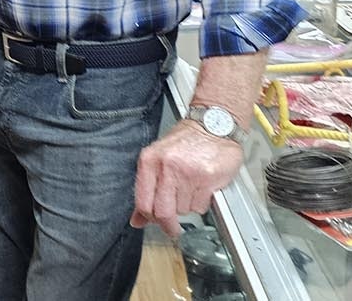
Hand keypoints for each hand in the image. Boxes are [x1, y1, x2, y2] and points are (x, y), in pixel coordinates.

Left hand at [129, 120, 243, 237]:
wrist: (213, 124)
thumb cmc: (187, 141)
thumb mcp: (158, 159)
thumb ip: (146, 189)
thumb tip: (137, 219)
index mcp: (149, 161)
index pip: (143, 202)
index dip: (149, 218)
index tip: (154, 223)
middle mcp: (167, 166)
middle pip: (163, 211)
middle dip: (168, 225)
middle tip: (173, 228)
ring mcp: (188, 173)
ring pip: (184, 210)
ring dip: (188, 206)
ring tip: (191, 188)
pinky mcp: (208, 178)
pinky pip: (201, 205)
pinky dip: (202, 202)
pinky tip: (202, 187)